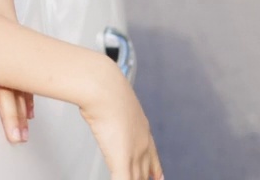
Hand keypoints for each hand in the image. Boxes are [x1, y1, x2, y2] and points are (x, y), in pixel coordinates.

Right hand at [79, 62, 162, 179]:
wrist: (104, 89)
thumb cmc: (105, 91)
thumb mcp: (113, 100)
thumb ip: (109, 107)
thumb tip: (100, 105)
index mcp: (142, 131)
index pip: (152, 157)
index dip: (155, 170)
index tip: (159, 177)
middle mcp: (141, 144)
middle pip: (146, 172)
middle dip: (146, 179)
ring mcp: (133, 155)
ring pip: (137, 179)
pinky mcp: (122, 162)